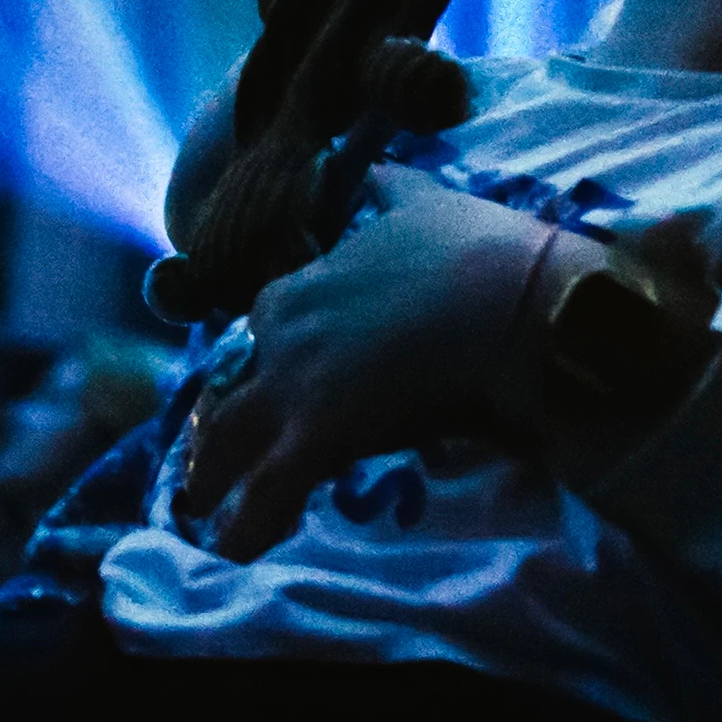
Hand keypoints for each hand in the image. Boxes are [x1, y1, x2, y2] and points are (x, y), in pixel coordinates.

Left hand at [174, 164, 548, 557]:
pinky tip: (236, 552)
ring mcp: (294, 387)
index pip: (264, 329)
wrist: (514, 301)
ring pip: (226, 443)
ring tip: (207, 514)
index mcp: (303, 284)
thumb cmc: (478, 254)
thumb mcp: (425, 204)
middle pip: (227, 392)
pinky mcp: (317, 437)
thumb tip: (377, 170)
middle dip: (219, 429)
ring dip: (213, 480)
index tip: (276, 382)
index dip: (270, 362)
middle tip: (215, 463)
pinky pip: (264, 497)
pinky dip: (245, 528)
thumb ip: (392, 190)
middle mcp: (282, 334)